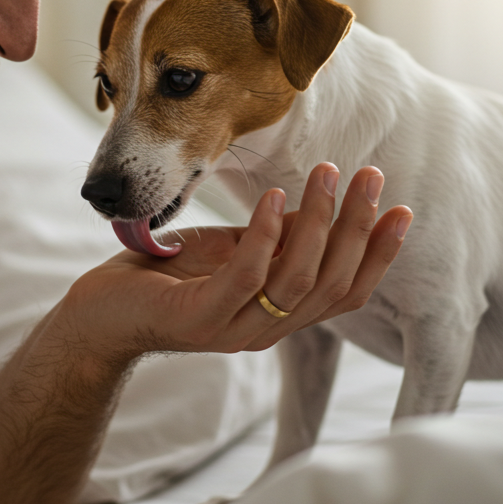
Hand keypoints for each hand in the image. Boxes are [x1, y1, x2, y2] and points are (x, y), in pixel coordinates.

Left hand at [56, 164, 410, 360]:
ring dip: (319, 223)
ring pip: (296, 280)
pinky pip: (244, 276)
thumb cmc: (167, 278)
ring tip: (328, 174)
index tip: (402, 209)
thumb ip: (279, 239)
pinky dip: (265, 235)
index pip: (347, 292)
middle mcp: (264, 329)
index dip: (379, 256)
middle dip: (358, 228)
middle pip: (330, 283)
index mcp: (279, 316)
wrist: (100, 315)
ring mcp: (232, 328)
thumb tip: (329, 209)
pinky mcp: (197, 319)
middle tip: (370, 177)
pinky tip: (273, 197)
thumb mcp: (234, 251)